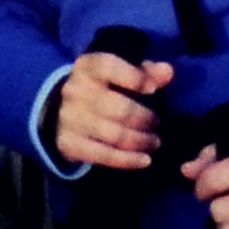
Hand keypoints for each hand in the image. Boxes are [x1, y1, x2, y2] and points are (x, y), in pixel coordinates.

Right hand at [52, 51, 173, 170]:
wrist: (61, 110)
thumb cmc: (102, 87)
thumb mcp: (120, 73)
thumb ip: (146, 71)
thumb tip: (168, 72)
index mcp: (88, 67)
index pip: (108, 67)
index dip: (134, 77)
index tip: (153, 89)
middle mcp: (74, 91)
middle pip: (118, 108)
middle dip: (144, 118)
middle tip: (157, 124)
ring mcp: (69, 119)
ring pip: (114, 135)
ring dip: (140, 141)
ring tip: (154, 142)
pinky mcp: (69, 144)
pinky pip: (103, 155)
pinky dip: (128, 160)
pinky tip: (145, 160)